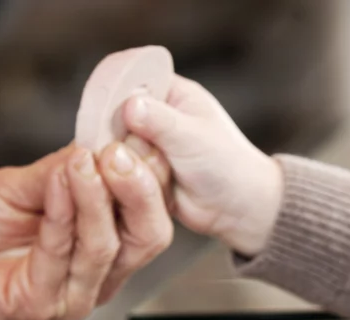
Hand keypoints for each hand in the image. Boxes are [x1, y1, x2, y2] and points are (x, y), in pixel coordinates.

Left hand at [0, 143, 172, 319]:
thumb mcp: (20, 183)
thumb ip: (62, 169)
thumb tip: (102, 142)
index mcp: (105, 236)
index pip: (150, 207)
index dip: (152, 171)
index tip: (141, 131)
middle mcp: (100, 268)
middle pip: (150, 235)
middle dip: (142, 190)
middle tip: (121, 153)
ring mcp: (76, 290)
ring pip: (110, 246)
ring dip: (97, 198)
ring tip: (83, 161)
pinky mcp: (45, 304)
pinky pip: (63, 255)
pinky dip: (62, 215)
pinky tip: (56, 183)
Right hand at [121, 75, 282, 256]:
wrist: (237, 209)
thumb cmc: (227, 165)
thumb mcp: (194, 138)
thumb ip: (160, 121)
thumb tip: (129, 106)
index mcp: (169, 91)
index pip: (127, 80)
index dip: (113, 96)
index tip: (113, 119)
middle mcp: (151, 113)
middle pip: (112, 117)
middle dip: (126, 140)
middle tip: (152, 155)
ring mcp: (142, 142)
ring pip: (113, 149)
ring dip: (133, 165)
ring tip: (166, 173)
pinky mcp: (137, 169)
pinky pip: (118, 173)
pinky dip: (131, 182)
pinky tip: (156, 186)